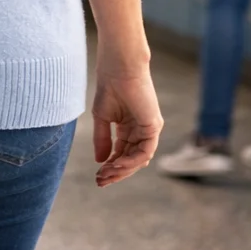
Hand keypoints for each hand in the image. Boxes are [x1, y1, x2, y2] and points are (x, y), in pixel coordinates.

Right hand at [90, 60, 162, 186]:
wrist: (118, 68)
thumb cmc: (109, 86)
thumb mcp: (102, 117)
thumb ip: (102, 140)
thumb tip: (100, 161)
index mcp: (129, 128)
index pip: (122, 154)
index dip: (110, 166)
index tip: (97, 176)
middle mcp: (141, 131)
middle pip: (130, 160)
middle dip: (116, 172)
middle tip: (100, 181)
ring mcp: (149, 130)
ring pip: (138, 159)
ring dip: (122, 169)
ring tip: (106, 174)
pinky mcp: (153, 126)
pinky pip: (144, 151)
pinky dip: (131, 160)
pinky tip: (115, 164)